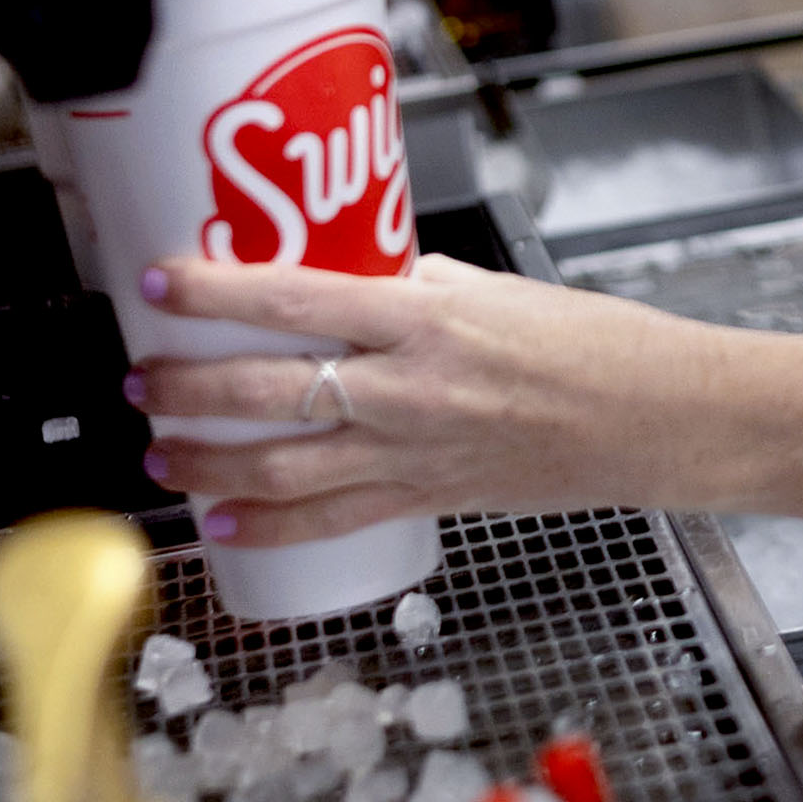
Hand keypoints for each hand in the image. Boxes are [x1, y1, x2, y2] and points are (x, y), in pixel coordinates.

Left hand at [128, 254, 725, 543]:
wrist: (659, 416)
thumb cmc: (599, 345)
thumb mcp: (504, 290)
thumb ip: (425, 286)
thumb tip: (366, 273)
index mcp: (429, 318)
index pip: (296, 297)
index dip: (216, 292)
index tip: (161, 282)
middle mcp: (410, 386)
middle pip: (267, 388)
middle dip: (187, 387)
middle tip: (143, 378)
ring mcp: (415, 450)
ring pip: (280, 465)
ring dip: (207, 462)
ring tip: (161, 453)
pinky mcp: (430, 497)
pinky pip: (331, 519)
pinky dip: (267, 527)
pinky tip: (222, 525)